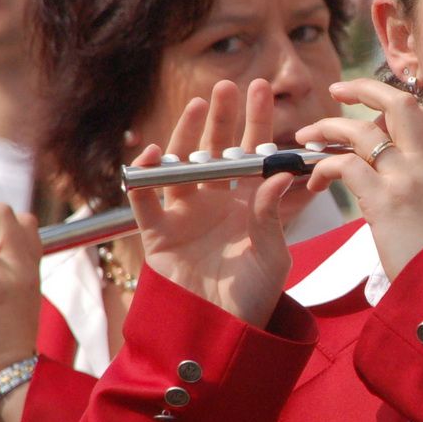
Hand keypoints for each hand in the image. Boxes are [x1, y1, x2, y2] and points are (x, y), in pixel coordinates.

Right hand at [129, 78, 292, 328]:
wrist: (219, 335)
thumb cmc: (254, 297)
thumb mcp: (272, 254)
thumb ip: (272, 215)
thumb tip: (277, 174)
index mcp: (249, 205)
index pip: (254, 154)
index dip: (257, 121)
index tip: (262, 88)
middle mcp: (216, 203)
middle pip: (216, 151)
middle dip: (222, 118)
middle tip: (227, 86)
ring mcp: (185, 216)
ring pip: (182, 166)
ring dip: (185, 135)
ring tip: (196, 105)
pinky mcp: (157, 234)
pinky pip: (145, 200)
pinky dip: (145, 176)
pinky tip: (154, 153)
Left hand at [297, 78, 422, 279]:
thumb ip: (415, 180)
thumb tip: (384, 166)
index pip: (420, 112)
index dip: (391, 102)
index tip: (370, 108)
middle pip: (397, 103)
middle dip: (363, 88)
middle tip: (336, 90)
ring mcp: (405, 178)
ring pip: (361, 131)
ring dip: (326, 129)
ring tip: (306, 140)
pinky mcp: (384, 200)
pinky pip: (344, 166)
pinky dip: (323, 168)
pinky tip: (315, 183)